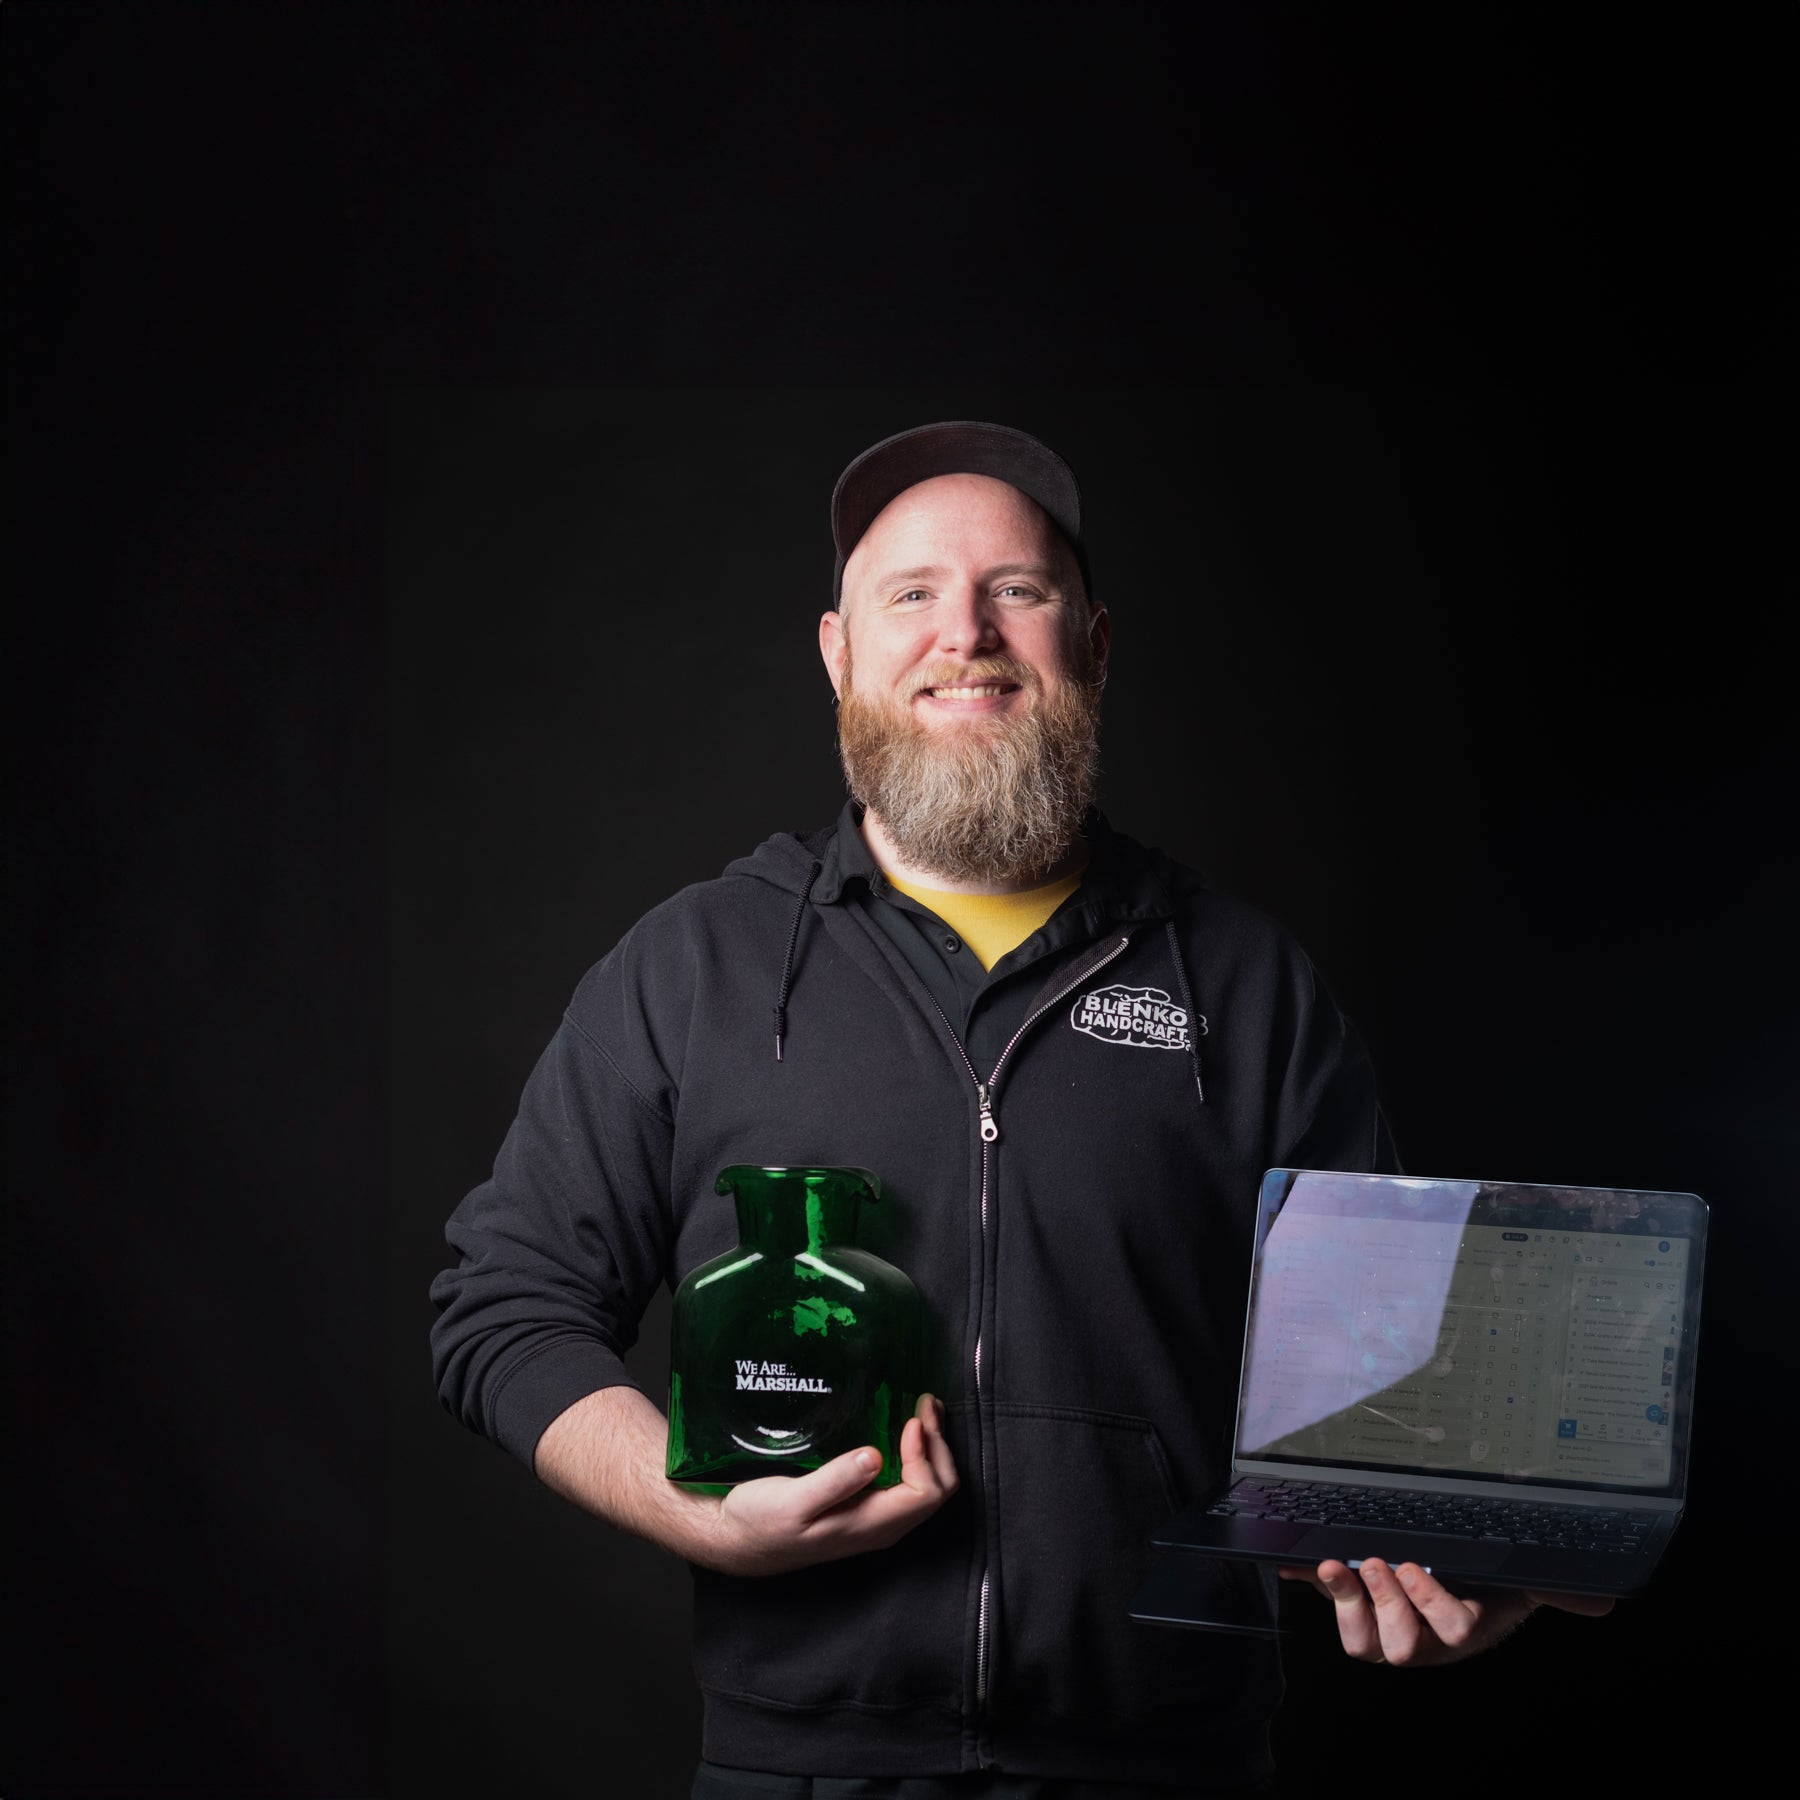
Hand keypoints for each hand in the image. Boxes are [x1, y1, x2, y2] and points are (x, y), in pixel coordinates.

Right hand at [708, 1393, 958, 1575]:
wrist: (735, 1540)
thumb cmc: (760, 1521)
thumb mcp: (792, 1501)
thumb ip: (834, 1482)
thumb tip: (875, 1456)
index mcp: (870, 1526)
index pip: (925, 1493)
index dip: (926, 1455)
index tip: (910, 1420)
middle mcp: (882, 1526)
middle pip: (937, 1490)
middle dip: (939, 1445)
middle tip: (925, 1404)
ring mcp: (875, 1518)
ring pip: (926, 1486)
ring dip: (931, 1447)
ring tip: (924, 1409)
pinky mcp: (864, 1507)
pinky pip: (907, 1482)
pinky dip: (915, 1452)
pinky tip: (902, 1427)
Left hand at [1278, 1558, 1614, 1665]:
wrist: (1456, 1577)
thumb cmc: (1485, 1579)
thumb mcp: (1518, 1580)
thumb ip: (1559, 1591)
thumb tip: (1605, 1604)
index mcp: (1461, 1628)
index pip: (1451, 1629)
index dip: (1430, 1604)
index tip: (1416, 1567)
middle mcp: (1421, 1638)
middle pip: (1399, 1646)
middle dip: (1386, 1604)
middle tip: (1376, 1563)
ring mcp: (1384, 1627)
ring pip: (1363, 1642)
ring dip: (1348, 1602)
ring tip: (1337, 1566)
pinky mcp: (1355, 1608)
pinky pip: (1330, 1608)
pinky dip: (1310, 1586)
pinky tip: (1293, 1565)